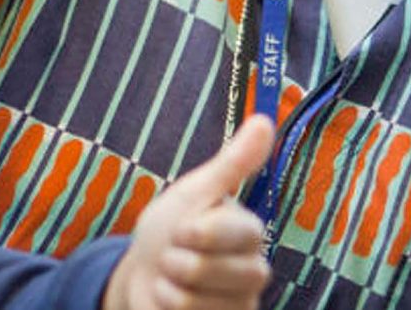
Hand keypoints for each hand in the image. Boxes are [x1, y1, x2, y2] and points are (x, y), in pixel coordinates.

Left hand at [103, 115, 274, 309]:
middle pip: (208, 269)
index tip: (182, 227)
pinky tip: (171, 302)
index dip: (197, 230)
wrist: (145, 272)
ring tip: (172, 277)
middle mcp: (253, 273)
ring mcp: (239, 306)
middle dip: (175, 259)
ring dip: (166, 286)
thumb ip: (234, 163)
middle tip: (174, 253)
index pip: (232, 232)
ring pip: (191, 301)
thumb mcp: (196, 191)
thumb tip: (265, 119)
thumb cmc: (172, 227)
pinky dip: (165, 309)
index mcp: (250, 234)